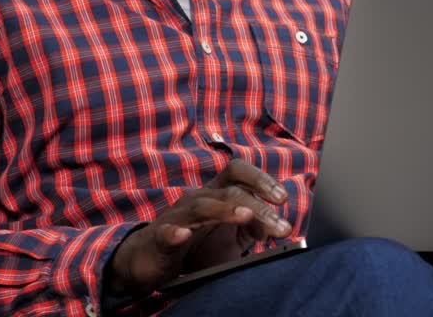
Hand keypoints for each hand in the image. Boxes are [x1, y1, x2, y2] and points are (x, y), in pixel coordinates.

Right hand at [106, 159, 291, 295]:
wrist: (149, 260)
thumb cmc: (193, 246)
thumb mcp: (229, 238)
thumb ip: (251, 228)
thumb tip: (273, 226)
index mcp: (214, 194)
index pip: (238, 173)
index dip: (261, 179)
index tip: (283, 198)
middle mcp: (197, 198)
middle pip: (228, 191)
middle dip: (257, 206)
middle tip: (280, 226)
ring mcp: (177, 217)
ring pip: (202, 206)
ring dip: (225, 211)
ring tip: (245, 216)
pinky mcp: (159, 238)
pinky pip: (166, 233)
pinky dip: (175, 233)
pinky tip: (183, 235)